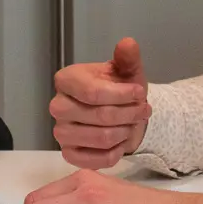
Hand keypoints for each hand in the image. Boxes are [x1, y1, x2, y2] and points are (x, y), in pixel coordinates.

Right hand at [50, 37, 151, 168]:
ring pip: (102, 138)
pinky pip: (97, 160)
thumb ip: (127, 58)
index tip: (141, 93)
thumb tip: (128, 43)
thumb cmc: (119, 88)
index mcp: (66, 80)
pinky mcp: (68, 154)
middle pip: (100, 116)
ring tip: (134, 123)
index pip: (93, 92)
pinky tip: (121, 141)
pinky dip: (117, 152)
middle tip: (144, 110)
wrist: (119, 113)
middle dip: (129, 114)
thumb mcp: (127, 71)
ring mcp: (60, 132)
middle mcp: (57, 105)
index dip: (123, 95)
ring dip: (126, 132)